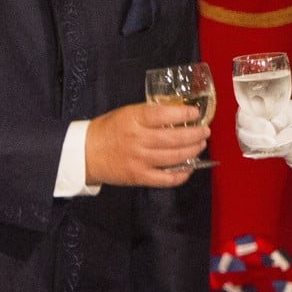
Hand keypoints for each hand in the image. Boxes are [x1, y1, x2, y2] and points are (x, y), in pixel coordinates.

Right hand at [85, 103, 209, 186]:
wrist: (86, 153)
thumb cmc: (109, 129)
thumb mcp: (127, 113)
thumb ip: (150, 114)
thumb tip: (178, 114)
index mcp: (134, 119)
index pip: (164, 115)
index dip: (183, 114)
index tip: (195, 113)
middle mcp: (138, 140)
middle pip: (174, 138)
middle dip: (195, 134)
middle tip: (205, 131)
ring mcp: (139, 160)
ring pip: (174, 157)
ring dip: (192, 151)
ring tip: (200, 145)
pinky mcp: (139, 177)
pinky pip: (166, 179)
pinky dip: (181, 174)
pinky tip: (190, 168)